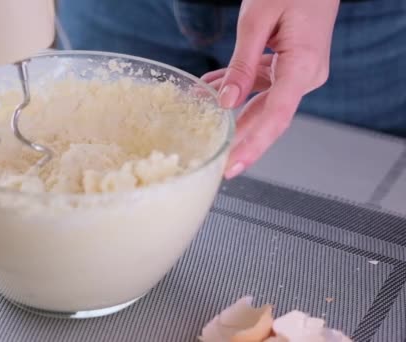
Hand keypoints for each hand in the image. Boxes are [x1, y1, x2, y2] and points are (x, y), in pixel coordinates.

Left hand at [202, 0, 339, 178]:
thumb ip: (242, 64)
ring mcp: (301, 71)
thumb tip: (227, 102)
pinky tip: (216, 85)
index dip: (253, 145)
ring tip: (203, 114)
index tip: (233, 165)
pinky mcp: (293, 64)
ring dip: (233, 107)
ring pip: (263, 101)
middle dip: (242, 140)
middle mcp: (307, 74)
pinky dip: (241, 85)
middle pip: (270, 117)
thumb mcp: (256, 21)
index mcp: (302, 65)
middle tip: (219, 164)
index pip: (276, 117)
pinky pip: (265, 83)